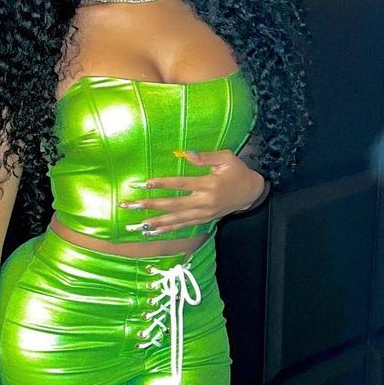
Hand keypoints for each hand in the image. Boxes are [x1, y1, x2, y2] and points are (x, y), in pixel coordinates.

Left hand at [121, 149, 266, 234]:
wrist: (251, 192)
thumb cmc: (238, 171)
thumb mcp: (226, 158)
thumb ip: (206, 157)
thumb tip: (186, 153)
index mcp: (209, 184)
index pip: (182, 184)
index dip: (164, 184)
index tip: (146, 183)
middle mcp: (205, 201)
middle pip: (174, 205)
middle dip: (151, 205)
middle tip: (132, 205)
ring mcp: (204, 213)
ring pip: (177, 219)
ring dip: (156, 222)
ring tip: (138, 224)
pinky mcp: (204, 219)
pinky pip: (183, 226)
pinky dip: (168, 229)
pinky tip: (153, 231)